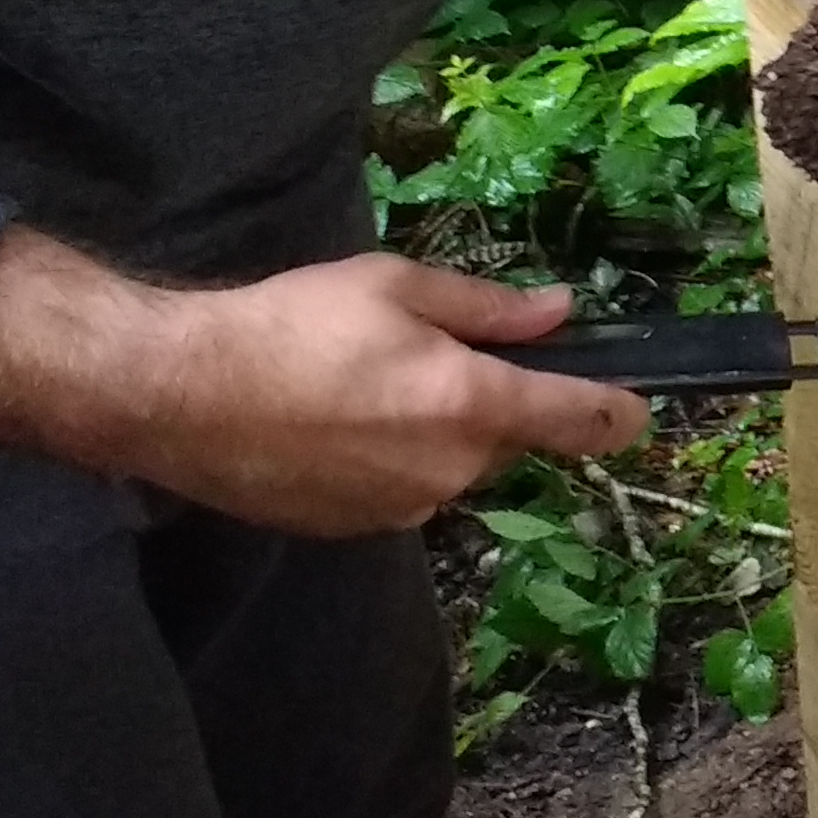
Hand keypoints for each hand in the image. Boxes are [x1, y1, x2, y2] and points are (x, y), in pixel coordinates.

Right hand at [0, 230, 645, 535]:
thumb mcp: (394, 286)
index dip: (620, 412)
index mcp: (470, 404)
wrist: (179, 394)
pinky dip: (388, 461)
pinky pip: (402, 491)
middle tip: (422, 355)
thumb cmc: (291, 323)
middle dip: (489, 403)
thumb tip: (560, 312)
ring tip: (360, 387)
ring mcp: (403, 510)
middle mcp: (450, 470)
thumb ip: (487, 309)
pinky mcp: (357, 531)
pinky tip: (332, 426)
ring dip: (434, 433)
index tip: (637, 406)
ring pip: (453, 467)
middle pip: (507, 439)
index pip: (582, 420)